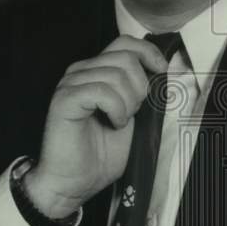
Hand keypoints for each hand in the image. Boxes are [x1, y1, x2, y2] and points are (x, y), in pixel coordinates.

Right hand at [23, 36, 167, 217]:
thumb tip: (161, 72)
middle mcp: (81, 71)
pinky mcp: (65, 99)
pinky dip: (116, 109)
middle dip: (140, 87)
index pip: (125, 42)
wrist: (73, 183)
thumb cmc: (100, 155)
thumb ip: (140, 92)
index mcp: (95, 72)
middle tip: (132, 114)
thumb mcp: (131, 117)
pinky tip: (113, 124)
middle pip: (125, 57)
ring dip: (128, 103)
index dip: (148, 52)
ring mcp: (70, 84)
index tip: (161, 72)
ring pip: (116, 74)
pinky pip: (102, 91)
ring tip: (119, 122)